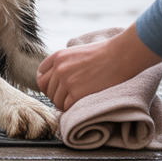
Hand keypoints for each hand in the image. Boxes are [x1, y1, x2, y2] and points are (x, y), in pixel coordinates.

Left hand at [37, 24, 161, 111]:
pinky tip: (80, 103)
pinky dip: (71, 108)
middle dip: (56, 95)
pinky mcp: (76, 93)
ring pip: (56, 101)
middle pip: (47, 90)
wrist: (120, 56)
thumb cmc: (104, 53)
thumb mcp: (77, 52)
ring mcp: (67, 81)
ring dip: (64, 103)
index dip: (48, 85)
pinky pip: (66, 107)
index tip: (56, 89)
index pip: (41, 76)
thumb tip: (55, 82)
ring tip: (77, 99)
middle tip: (68, 97)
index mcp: (58, 56)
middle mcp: (59, 68)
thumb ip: (64, 63)